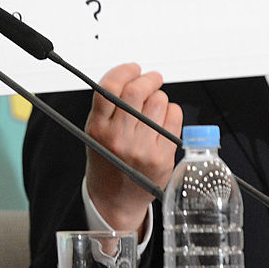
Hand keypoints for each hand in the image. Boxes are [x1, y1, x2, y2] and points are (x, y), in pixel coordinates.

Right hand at [84, 63, 181, 233]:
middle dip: (147, 78)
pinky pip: (174, 118)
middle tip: (151, 77)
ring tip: (154, 104)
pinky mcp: (162, 156)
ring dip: (159, 95)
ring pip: (158, 101)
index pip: (109, 88)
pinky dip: (172, 111)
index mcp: (98, 128)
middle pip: (136, 91)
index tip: (132, 68)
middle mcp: (119, 138)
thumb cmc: (106, 161)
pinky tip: (164, 117)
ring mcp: (142, 148)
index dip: (123, 71)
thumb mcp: (94, 132)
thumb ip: (108, 106)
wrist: (115, 199)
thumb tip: (131, 76)